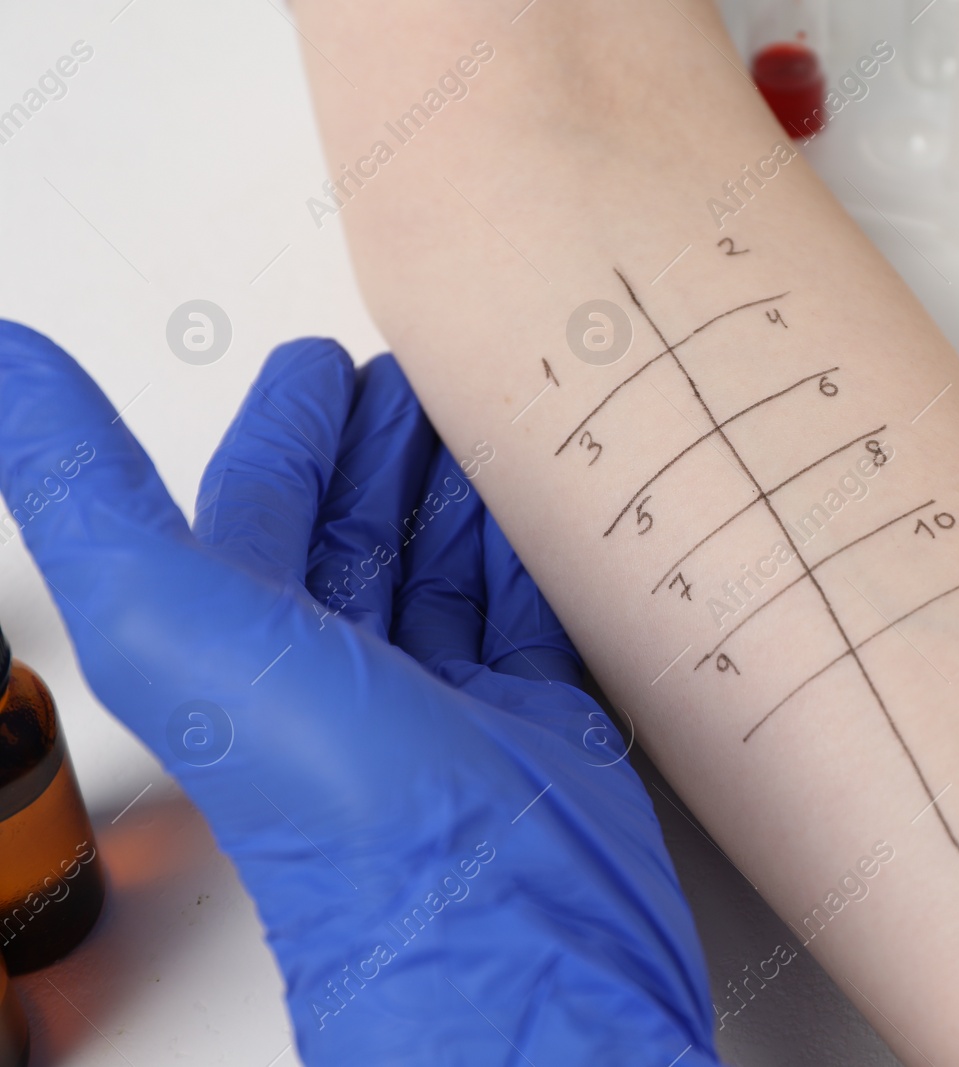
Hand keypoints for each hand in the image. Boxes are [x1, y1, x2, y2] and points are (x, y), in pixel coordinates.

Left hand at [0, 323, 719, 1064]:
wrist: (503, 927)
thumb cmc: (343, 803)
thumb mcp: (175, 624)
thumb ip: (87, 494)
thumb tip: (6, 366)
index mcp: (247, 647)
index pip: (258, 509)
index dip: (286, 430)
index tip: (321, 367)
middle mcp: (337, 675)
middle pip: (353, 534)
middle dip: (379, 450)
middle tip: (415, 379)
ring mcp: (439, 701)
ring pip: (442, 570)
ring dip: (459, 494)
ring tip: (490, 425)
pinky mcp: (532, 724)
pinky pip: (527, 615)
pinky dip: (535, 559)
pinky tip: (548, 516)